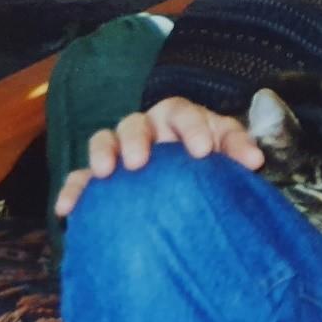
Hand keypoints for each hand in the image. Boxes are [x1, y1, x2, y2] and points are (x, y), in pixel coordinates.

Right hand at [52, 95, 263, 216]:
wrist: (189, 185)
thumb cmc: (209, 161)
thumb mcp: (227, 150)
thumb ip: (238, 149)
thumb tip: (255, 160)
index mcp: (178, 119)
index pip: (182, 112)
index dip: (191, 128)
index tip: (203, 151)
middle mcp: (147, 130)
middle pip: (136, 122)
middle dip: (137, 139)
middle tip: (141, 161)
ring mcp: (120, 151)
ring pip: (104, 139)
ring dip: (103, 154)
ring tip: (106, 173)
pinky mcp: (99, 178)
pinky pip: (80, 179)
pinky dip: (73, 190)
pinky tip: (66, 210)